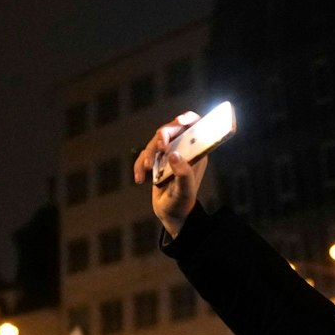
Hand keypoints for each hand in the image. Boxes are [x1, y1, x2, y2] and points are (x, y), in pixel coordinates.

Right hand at [134, 110, 206, 237]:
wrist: (172, 215)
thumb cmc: (183, 203)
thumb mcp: (185, 190)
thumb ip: (183, 173)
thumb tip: (173, 154)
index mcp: (195, 152)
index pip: (195, 127)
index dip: (188, 119)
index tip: (180, 120)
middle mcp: (182, 150)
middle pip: (170, 130)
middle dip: (162, 136)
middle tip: (160, 148)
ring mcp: (168, 155)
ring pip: (154, 142)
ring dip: (149, 153)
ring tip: (148, 169)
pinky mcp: (156, 162)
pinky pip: (143, 156)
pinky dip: (139, 165)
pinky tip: (139, 179)